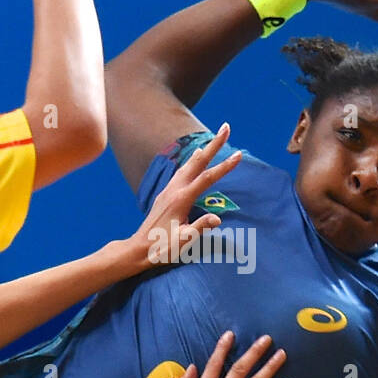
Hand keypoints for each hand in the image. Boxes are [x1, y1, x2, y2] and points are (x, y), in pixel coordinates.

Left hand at [123, 125, 241, 271]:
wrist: (138, 249)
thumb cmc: (162, 248)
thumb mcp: (183, 241)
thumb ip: (199, 227)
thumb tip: (216, 218)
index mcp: (181, 199)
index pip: (207, 178)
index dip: (224, 166)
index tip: (239, 155)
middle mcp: (174, 190)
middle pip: (198, 162)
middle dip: (214, 145)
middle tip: (226, 127)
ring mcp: (169, 191)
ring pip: (189, 165)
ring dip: (204, 151)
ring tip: (214, 140)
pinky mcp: (166, 195)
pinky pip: (181, 172)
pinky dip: (192, 162)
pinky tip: (194, 160)